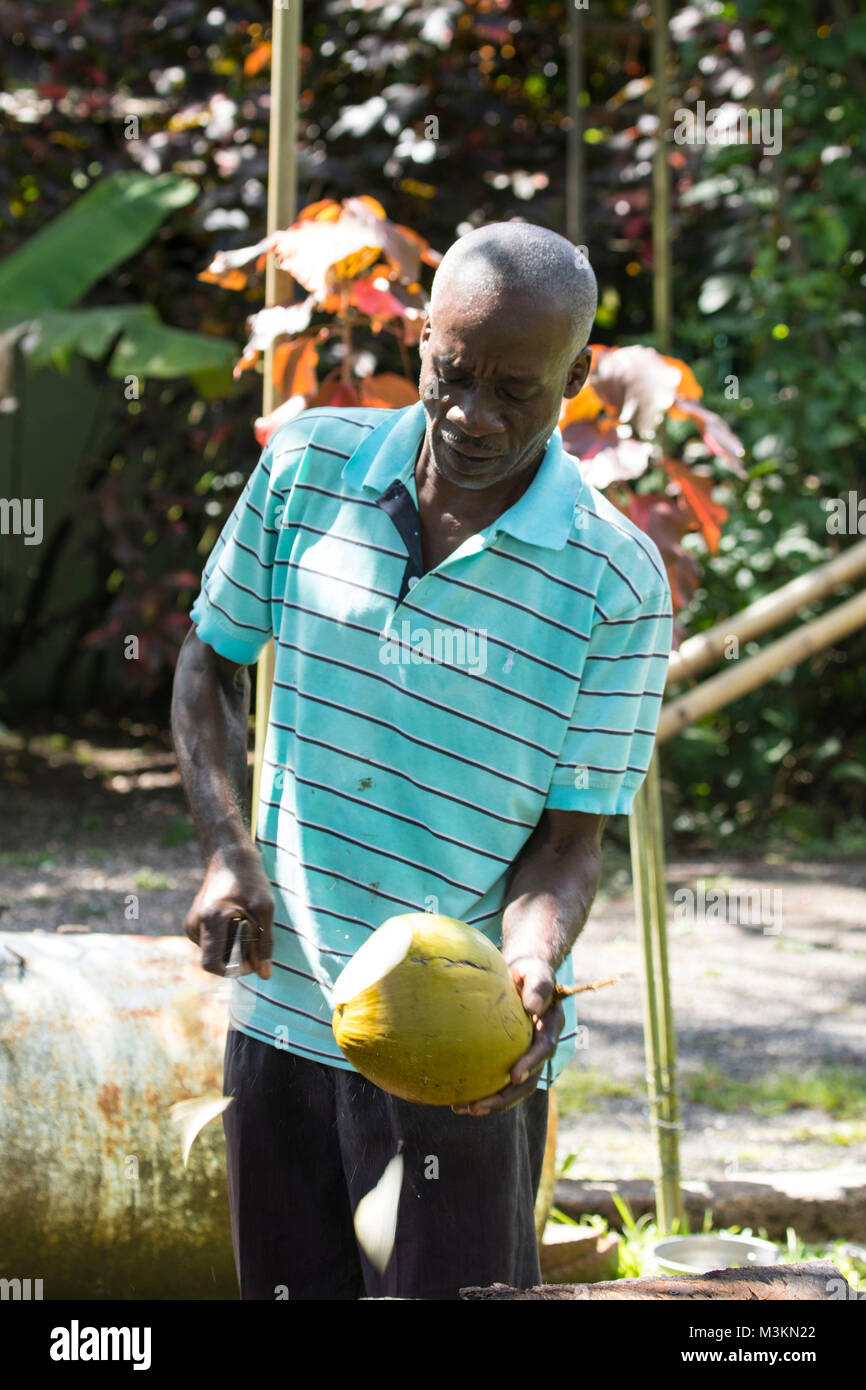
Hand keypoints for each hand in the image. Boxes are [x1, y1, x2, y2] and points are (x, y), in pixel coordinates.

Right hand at [183, 836, 274, 978]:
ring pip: (214, 954)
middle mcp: (195, 924)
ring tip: (246, 923)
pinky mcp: (194, 924)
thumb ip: (265, 944)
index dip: (234, 970)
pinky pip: (212, 945)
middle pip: (216, 960)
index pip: (213, 965)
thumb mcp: (265, 910)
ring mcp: (192, 925)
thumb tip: (265, 975)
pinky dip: (227, 941)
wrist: (229, 858)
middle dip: (237, 957)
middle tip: (255, 935)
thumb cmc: (249, 880)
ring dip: (233, 948)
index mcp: (211, 919)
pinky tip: (237, 921)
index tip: (253, 959)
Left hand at [451, 955, 563, 1116]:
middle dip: (504, 1098)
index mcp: (550, 1027)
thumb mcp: (536, 972)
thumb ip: (538, 986)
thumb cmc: (528, 971)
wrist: (523, 975)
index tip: (513, 1075)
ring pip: (512, 1088)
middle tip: (478, 1107)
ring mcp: (526, 1056)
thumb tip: (532, 1007)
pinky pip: (498, 1079)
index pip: (543, 1050)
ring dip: (491, 1103)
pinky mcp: (510, 1058)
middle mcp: (540, 1047)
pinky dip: (482, 1091)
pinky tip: (457, 1098)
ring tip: (462, 1109)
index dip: (530, 1065)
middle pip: (527, 1081)